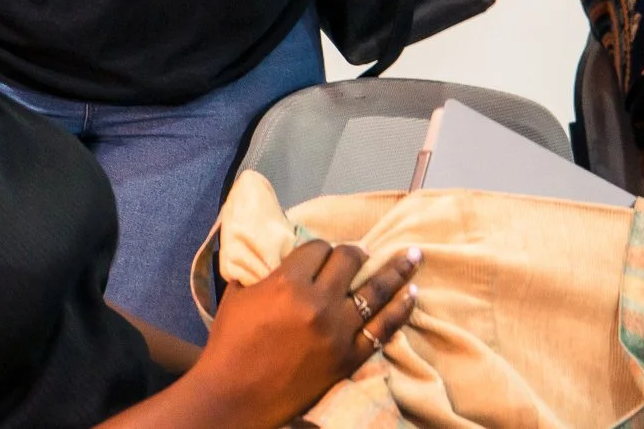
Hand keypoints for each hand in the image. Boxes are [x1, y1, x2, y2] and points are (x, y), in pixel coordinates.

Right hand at [186, 241, 418, 423]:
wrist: (235, 395)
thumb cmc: (230, 344)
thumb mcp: (238, 295)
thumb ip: (261, 271)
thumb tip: (277, 255)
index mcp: (287, 282)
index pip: (317, 248)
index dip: (321, 248)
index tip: (324, 252)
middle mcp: (318, 302)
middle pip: (348, 261)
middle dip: (356, 253)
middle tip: (362, 252)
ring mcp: (338, 331)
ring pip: (376, 290)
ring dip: (397, 269)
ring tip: (413, 255)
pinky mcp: (349, 357)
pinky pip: (384, 328)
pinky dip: (401, 309)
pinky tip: (411, 294)